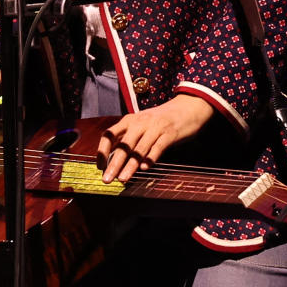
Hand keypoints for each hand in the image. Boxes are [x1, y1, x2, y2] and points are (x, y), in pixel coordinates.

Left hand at [96, 94, 215, 182]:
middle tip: (107, 178)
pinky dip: (151, 157)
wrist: (186, 107)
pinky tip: (145, 168)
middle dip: (114, 163)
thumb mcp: (140, 124)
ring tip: (123, 178)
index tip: (100, 166)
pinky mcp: (170, 134)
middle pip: (123, 145)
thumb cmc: (160, 120)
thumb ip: (127, 138)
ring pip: (139, 148)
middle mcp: (140, 122)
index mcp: (129, 120)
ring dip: (130, 165)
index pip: (109, 134)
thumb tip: (112, 158)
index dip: (102, 150)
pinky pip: (158, 147)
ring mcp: (155, 127)